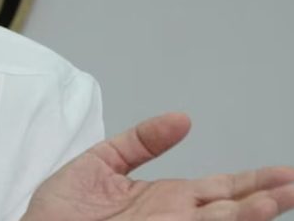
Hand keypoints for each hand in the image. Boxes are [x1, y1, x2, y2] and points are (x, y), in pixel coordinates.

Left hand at [22, 112, 293, 220]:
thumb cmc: (59, 211)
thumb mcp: (101, 162)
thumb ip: (140, 141)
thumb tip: (183, 118)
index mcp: (168, 198)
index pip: (223, 188)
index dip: (256, 181)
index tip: (287, 173)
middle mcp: (175, 218)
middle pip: (232, 209)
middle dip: (268, 199)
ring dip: (249, 215)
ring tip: (279, 201)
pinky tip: (236, 217)